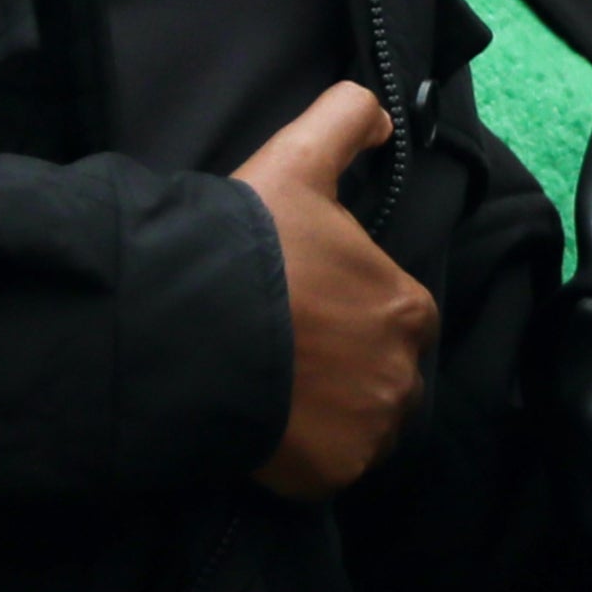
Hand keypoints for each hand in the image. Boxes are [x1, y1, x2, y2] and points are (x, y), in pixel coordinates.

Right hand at [234, 84, 436, 500]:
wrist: (183, 330)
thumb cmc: (247, 247)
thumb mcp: (297, 158)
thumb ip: (347, 118)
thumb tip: (383, 115)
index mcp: (408, 307)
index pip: (394, 317)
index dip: (349, 313)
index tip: (305, 312)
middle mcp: (404, 375)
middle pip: (381, 375)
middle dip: (345, 367)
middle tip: (285, 354)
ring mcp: (369, 431)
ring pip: (360, 424)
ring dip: (330, 414)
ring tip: (274, 390)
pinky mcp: (330, 475)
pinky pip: (328, 470)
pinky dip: (305, 458)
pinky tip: (268, 427)